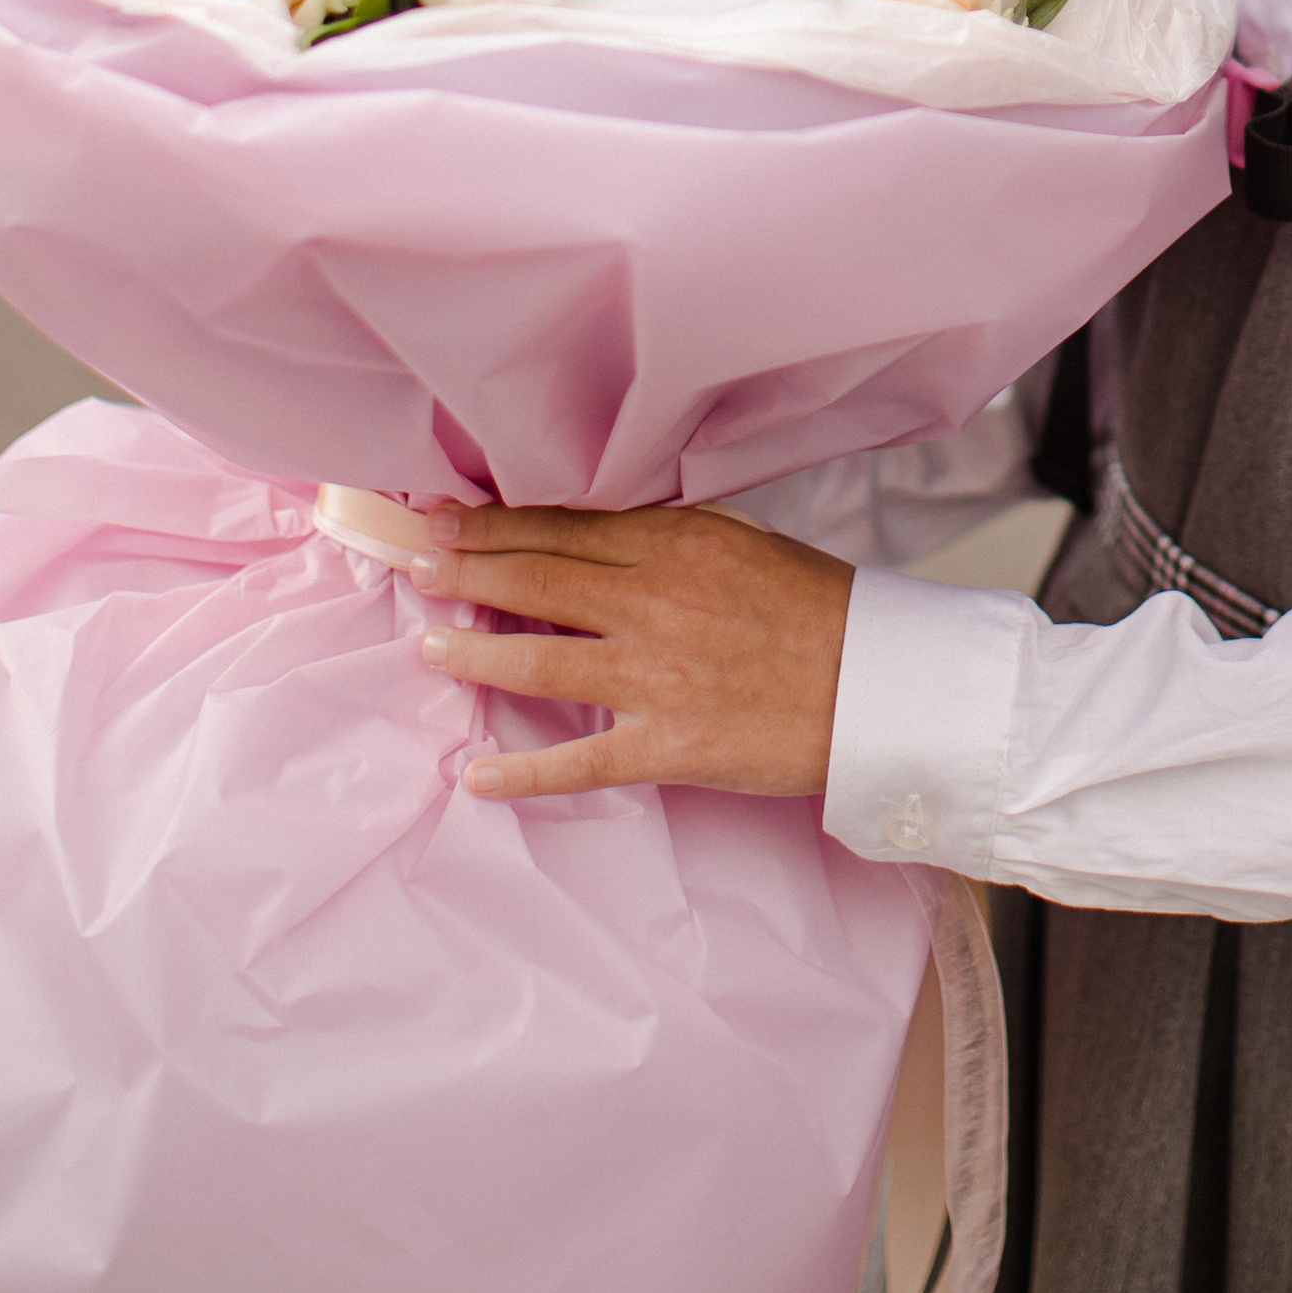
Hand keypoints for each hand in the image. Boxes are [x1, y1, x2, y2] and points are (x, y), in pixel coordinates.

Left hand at [411, 501, 854, 801]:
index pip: (564, 528)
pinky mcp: (666, 746)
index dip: (495, 525)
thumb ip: (671, 536)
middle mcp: (655, 603)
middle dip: (465, 571)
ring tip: (432, 648)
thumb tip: (602, 530)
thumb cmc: (821, 610)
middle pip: (537, 581)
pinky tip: (478, 774)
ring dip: (476, 654)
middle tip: (415, 565)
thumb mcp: (746, 543)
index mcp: (677, 545)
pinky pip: (578, 761)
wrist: (877, 686)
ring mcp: (656, 677)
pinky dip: (522, 771)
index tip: (443, 518)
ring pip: (540, 660)